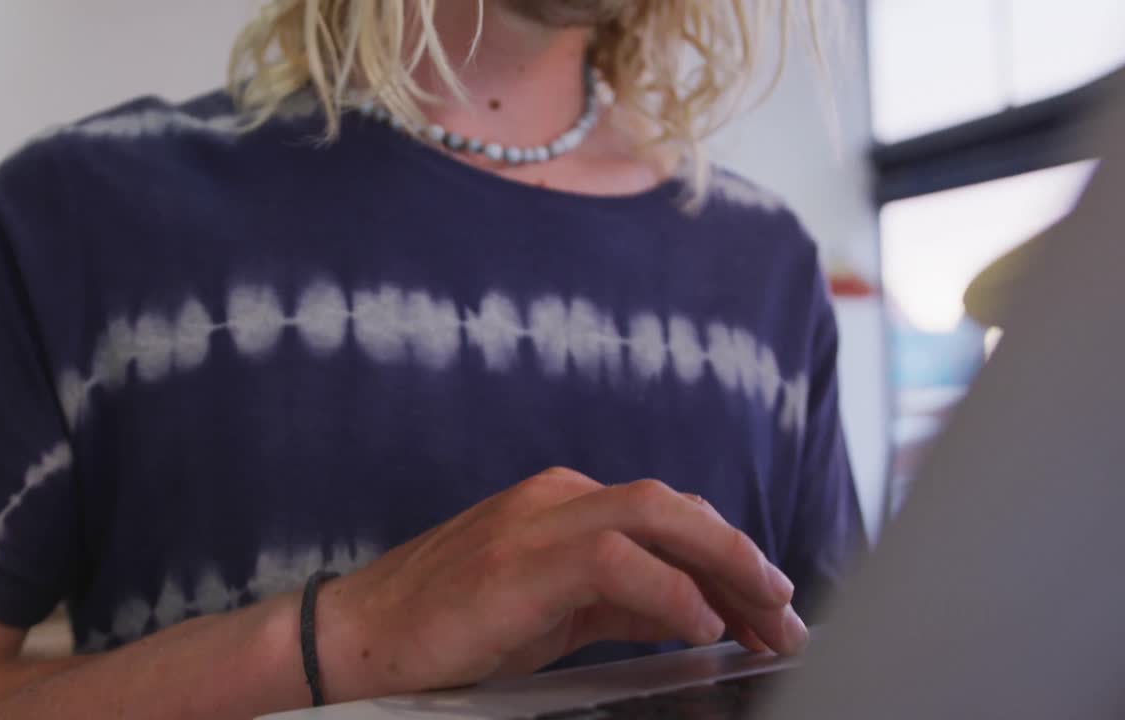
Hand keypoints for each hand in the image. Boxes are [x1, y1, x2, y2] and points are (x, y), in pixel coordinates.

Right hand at [313, 467, 806, 701]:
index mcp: (563, 506)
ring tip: (767, 610)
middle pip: (673, 506)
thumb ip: (621, 602)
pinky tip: (700, 623)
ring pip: (653, 515)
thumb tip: (695, 612)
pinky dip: (668, 590)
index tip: (770, 607)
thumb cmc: (450, 627)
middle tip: (787, 610)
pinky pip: (614, 561)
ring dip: (723, 561)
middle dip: (741, 555)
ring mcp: (535, 523)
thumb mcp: (553, 610)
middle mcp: (556, 500)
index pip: (668, 518)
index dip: (730, 558)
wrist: (358, 639)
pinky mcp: (518, 561)